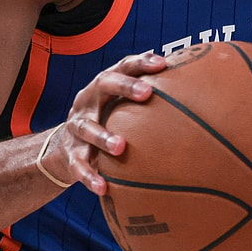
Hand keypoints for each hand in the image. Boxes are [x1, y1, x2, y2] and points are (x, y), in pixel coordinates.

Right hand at [58, 52, 162, 194]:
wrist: (63, 146)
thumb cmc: (105, 118)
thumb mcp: (120, 102)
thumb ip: (147, 90)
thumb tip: (188, 75)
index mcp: (103, 85)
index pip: (122, 66)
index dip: (141, 63)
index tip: (162, 64)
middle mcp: (88, 100)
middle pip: (103, 85)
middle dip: (124, 87)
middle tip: (147, 93)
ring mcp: (77, 127)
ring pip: (87, 128)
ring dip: (103, 136)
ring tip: (121, 147)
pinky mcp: (70, 154)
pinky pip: (78, 166)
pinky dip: (89, 176)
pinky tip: (103, 187)